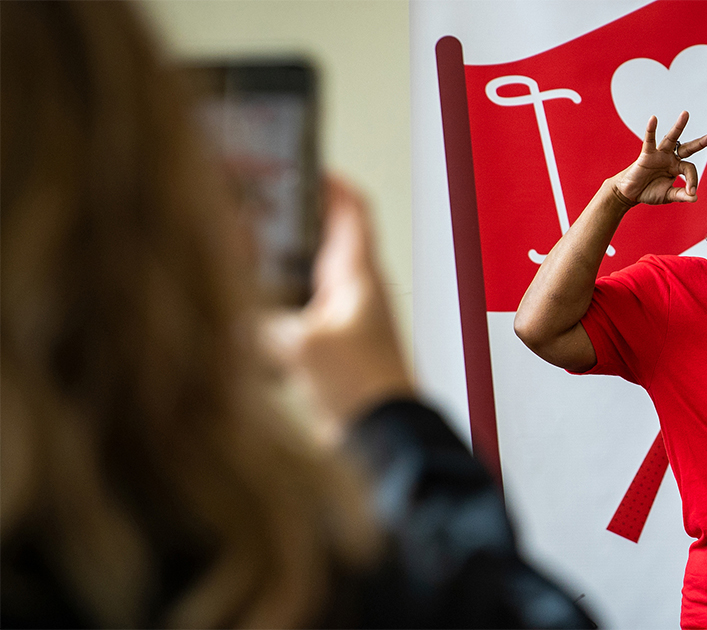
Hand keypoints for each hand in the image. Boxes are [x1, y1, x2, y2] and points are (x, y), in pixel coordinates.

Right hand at [262, 176, 411, 441]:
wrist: (386, 440)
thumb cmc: (366, 389)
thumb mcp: (301, 346)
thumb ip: (260, 322)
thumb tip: (229, 312)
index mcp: (358, 276)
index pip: (351, 208)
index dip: (326, 180)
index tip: (297, 161)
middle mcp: (354, 292)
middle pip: (321, 239)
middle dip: (288, 222)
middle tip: (252, 207)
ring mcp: (343, 321)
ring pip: (305, 278)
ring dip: (276, 267)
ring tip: (238, 256)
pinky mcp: (330, 350)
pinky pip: (295, 317)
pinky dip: (271, 311)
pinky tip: (242, 320)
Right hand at [611, 111, 706, 206]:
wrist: (631, 193)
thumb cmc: (649, 192)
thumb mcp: (668, 195)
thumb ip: (681, 195)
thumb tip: (695, 198)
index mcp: (677, 167)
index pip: (690, 170)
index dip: (692, 181)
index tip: (691, 193)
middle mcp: (670, 158)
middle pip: (688, 148)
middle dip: (700, 142)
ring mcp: (659, 154)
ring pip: (671, 138)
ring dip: (679, 126)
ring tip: (685, 114)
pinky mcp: (647, 154)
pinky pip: (649, 141)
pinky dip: (651, 130)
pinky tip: (653, 119)